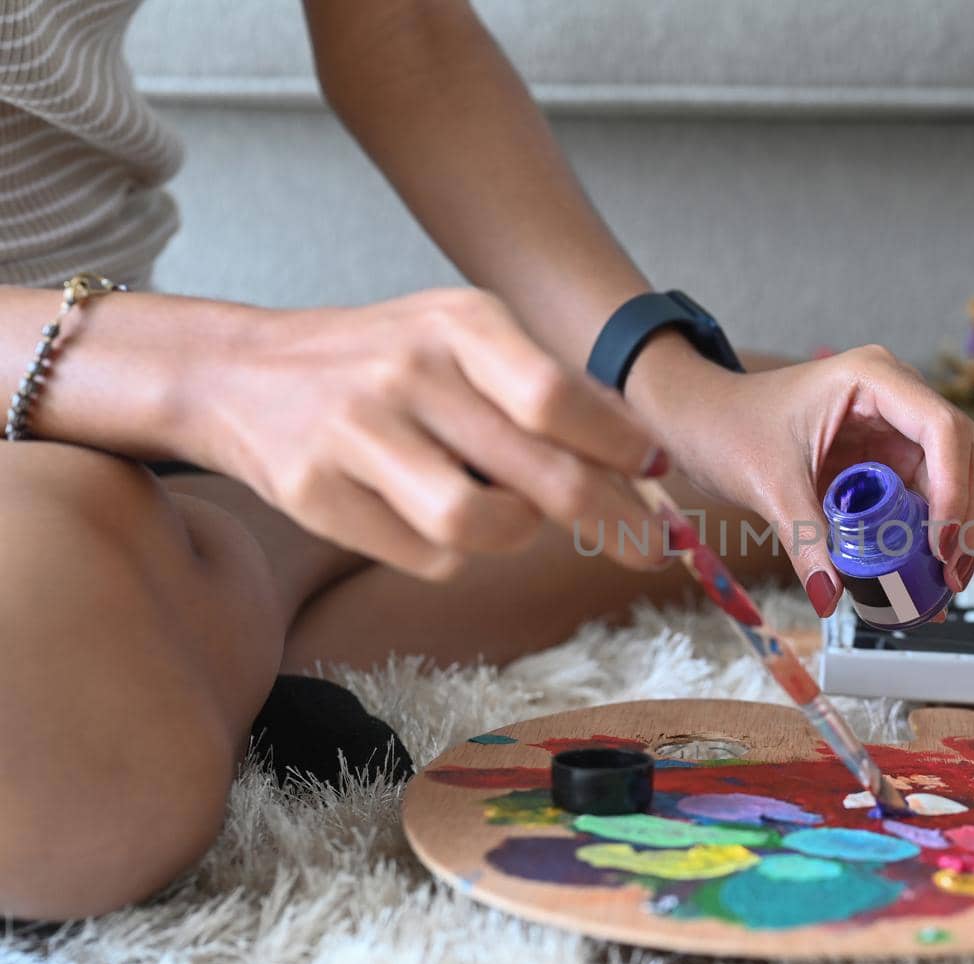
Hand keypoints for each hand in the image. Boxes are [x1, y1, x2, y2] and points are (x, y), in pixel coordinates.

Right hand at [190, 289, 669, 578]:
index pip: (558, 395)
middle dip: (609, 521)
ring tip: (512, 518)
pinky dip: (453, 554)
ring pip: (479, 526)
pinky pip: (426, 556)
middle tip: (646, 550)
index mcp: (458, 323)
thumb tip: (649, 459)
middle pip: (536, 473)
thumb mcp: (463, 341)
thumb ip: (550, 390)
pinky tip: (436, 521)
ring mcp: (355, 433)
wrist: (240, 371)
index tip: (659, 474)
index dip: (619, 446)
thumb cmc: (382, 362)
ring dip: (516, 535)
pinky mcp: (314, 493)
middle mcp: (407, 370)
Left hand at [631, 343, 973, 616]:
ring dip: (958, 527)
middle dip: (968, 513)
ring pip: (958, 474)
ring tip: (941, 585)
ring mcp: (897, 426)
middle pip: (967, 450)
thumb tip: (830, 598)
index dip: (954, 490)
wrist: (700, 420)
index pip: (941, 428)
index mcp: (873, 378)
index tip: (940, 547)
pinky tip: (924, 573)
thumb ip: (804, 540)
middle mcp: (897, 395)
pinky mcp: (889, 456)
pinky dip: (933, 532)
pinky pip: (928, 494)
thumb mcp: (766, 484)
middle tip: (950, 575)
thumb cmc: (727, 427)